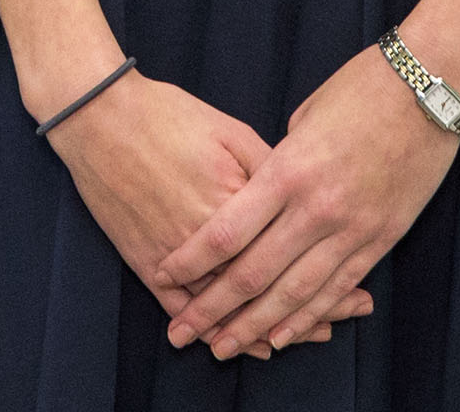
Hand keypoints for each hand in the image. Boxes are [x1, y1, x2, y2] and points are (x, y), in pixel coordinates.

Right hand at [52, 70, 349, 358]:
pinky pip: (187, 309)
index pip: (291, 241)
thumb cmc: (170, 116)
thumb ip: (269, 168)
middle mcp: (210, 234)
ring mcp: (177, 254)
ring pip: (231, 305)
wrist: (103, 121)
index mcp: (238, 194)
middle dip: (308, 305)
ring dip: (268, 325)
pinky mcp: (149, 264)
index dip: (325, 266)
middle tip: (342, 320)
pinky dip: (217, 329)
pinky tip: (243, 343)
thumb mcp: (231, 131)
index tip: (356, 285)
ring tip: (304, 338)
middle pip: (267, 280)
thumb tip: (304, 193)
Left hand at [155, 42, 456, 358]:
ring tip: (224, 347)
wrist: (433, 82)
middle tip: (181, 334)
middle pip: (252, 274)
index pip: (226, 231)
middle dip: (212, 309)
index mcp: (290, 169)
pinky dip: (307, 317)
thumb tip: (263, 189)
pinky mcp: (381, 236)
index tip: (164, 275)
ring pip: (293, 293)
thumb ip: (280, 160)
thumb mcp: (307, 114)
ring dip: (254, 326)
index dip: (190, 261)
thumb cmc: (365, 85)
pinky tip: (283, 336)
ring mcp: (351, 227)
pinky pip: (337, 287)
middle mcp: (316, 207)